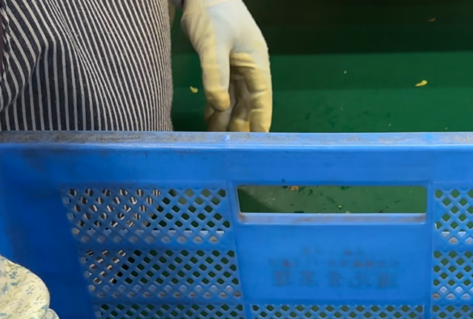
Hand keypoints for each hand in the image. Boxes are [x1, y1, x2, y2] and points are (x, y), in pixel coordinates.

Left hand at [181, 0, 271, 131]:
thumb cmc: (213, 14)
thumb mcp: (213, 44)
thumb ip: (215, 75)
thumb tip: (219, 106)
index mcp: (255, 64)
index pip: (261, 99)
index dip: (260, 121)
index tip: (258, 144)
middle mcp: (249, 69)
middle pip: (247, 104)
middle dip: (240, 126)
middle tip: (232, 150)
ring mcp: (236, 68)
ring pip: (234, 100)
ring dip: (227, 118)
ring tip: (217, 140)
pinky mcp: (222, 66)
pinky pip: (222, 92)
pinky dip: (217, 106)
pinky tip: (211, 119)